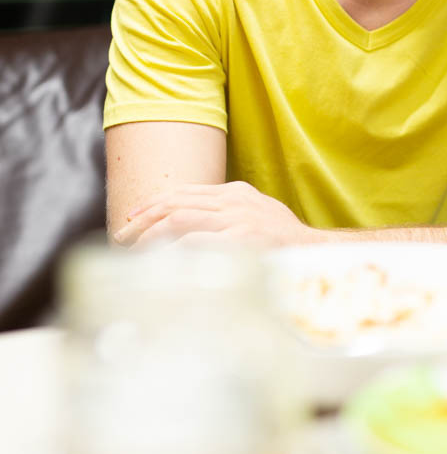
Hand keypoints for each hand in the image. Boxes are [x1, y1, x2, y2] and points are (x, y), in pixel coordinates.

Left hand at [113, 181, 313, 248]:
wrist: (317, 253)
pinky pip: (197, 241)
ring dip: (152, 235)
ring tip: (135, 249)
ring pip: (180, 218)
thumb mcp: (254, 219)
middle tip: (122, 236)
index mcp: (235, 193)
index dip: (152, 204)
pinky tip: (160, 260)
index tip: (131, 219)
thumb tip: (189, 234)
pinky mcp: (243, 237)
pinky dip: (174, 250)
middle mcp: (234, 200)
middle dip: (143, 220)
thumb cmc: (285, 243)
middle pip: (175, 202)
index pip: (183, 192)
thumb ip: (225, 218)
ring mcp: (238, 218)